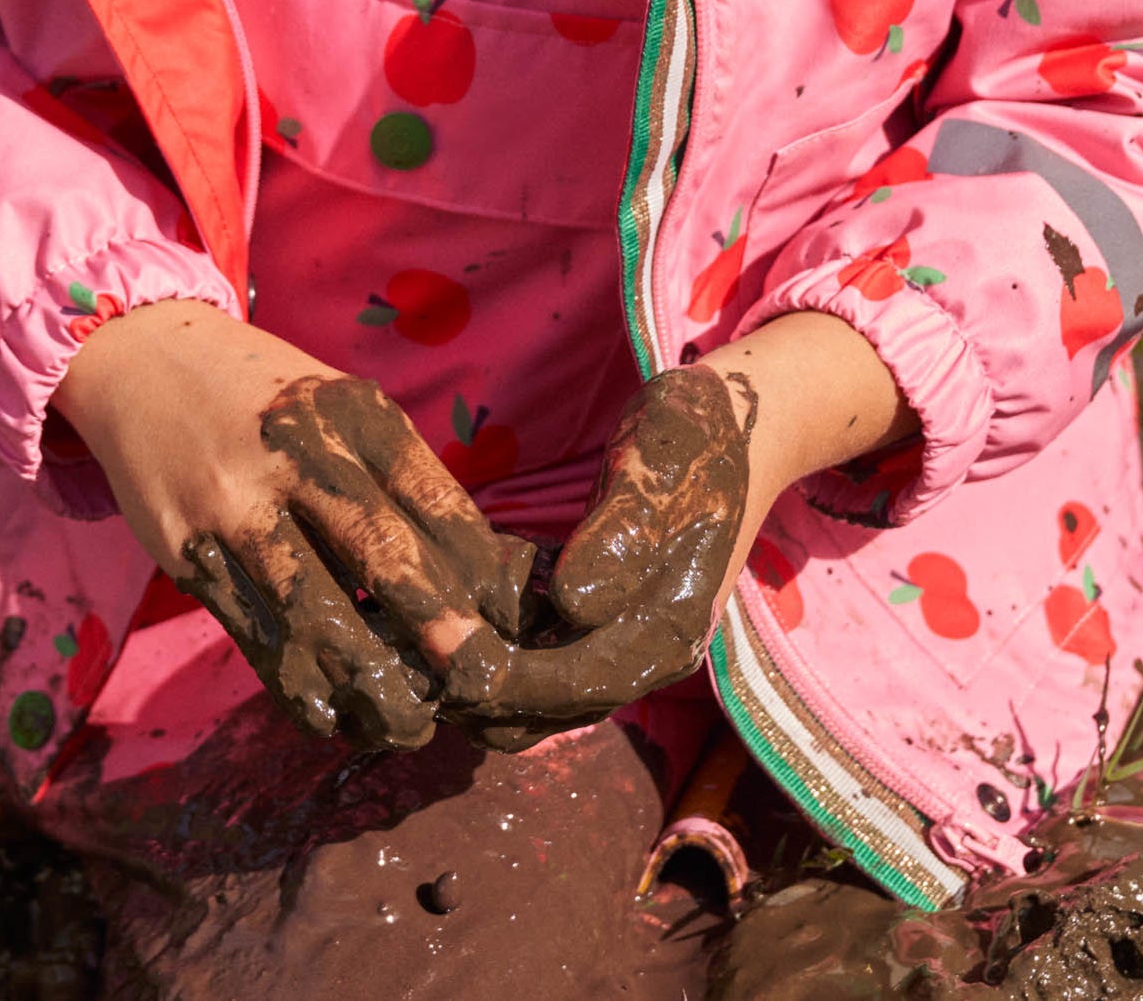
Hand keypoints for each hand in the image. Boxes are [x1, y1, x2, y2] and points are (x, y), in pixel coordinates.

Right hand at [53, 300, 533, 751]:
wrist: (146, 358)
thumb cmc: (271, 398)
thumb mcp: (340, 407)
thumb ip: (395, 480)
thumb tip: (473, 582)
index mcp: (354, 412)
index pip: (436, 502)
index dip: (482, 576)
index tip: (511, 629)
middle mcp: (299, 453)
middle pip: (384, 555)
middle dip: (443, 632)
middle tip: (482, 684)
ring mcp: (238, 505)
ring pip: (317, 611)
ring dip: (372, 679)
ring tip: (411, 721)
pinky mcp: (190, 552)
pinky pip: (256, 635)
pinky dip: (301, 685)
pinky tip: (335, 712)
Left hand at [439, 313, 909, 746]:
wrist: (736, 428)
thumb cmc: (694, 437)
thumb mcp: (660, 464)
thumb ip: (621, 532)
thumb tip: (572, 604)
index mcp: (664, 632)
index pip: (568, 688)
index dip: (498, 677)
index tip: (437, 648)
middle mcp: (643, 657)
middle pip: (542, 713)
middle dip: (474, 687)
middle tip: (406, 638)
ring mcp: (621, 644)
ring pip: (531, 698)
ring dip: (476, 672)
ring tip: (417, 620)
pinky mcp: (602, 623)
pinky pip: (535, 660)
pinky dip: (492, 645)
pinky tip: (454, 597)